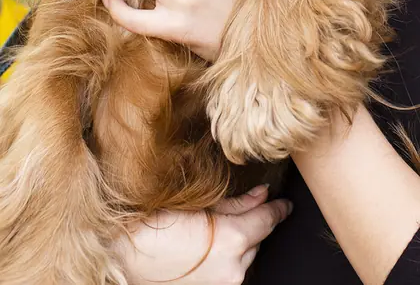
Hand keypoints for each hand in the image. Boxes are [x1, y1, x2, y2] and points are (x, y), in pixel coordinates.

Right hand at [115, 186, 291, 283]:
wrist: (124, 256)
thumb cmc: (154, 226)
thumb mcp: (197, 205)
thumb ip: (235, 203)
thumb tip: (262, 195)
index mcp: (231, 241)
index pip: (266, 221)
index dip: (278, 209)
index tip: (285, 203)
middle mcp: (233, 269)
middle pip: (256, 239)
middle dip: (251, 224)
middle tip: (233, 211)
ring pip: (245, 257)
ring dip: (239, 243)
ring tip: (211, 231)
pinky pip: (232, 271)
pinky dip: (228, 259)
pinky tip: (209, 248)